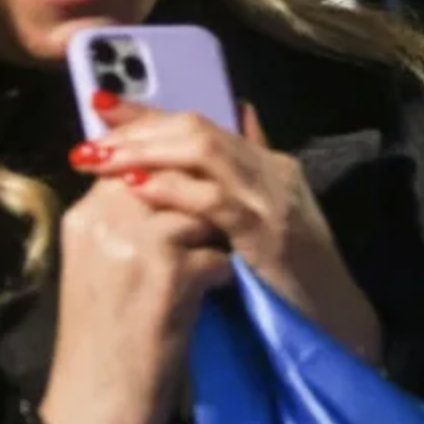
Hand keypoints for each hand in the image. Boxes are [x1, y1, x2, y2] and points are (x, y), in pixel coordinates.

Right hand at [41, 176, 232, 423]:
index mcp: (84, 215)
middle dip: (204, 196)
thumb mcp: (104, 268)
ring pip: (200, 211)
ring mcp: (134, 243)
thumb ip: (128, 220)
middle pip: (172, 177)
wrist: (95, 409)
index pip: (137, 158)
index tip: (204, 184)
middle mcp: (104, 219)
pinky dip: (224, 276)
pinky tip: (214, 297)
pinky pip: (218, 254)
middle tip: (223, 220)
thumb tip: (171, 180)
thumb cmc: (105, 341)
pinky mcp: (167, 275)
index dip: (177, 167)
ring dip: (218, 236)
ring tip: (217, 259)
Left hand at [72, 97, 382, 364]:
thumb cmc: (293, 276)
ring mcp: (272, 198)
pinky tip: (137, 189)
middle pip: (198, 128)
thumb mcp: (264, 219)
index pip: (200, 123)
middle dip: (138, 129)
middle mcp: (272, 170)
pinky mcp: (268, 231)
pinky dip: (173, 189)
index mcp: (269, 164)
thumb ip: (244, 176)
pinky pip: (214, 199)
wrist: (334, 320)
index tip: (98, 103)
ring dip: (146, 152)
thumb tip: (234, 122)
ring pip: (204, 151)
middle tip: (89, 142)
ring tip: (101, 160)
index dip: (147, 111)